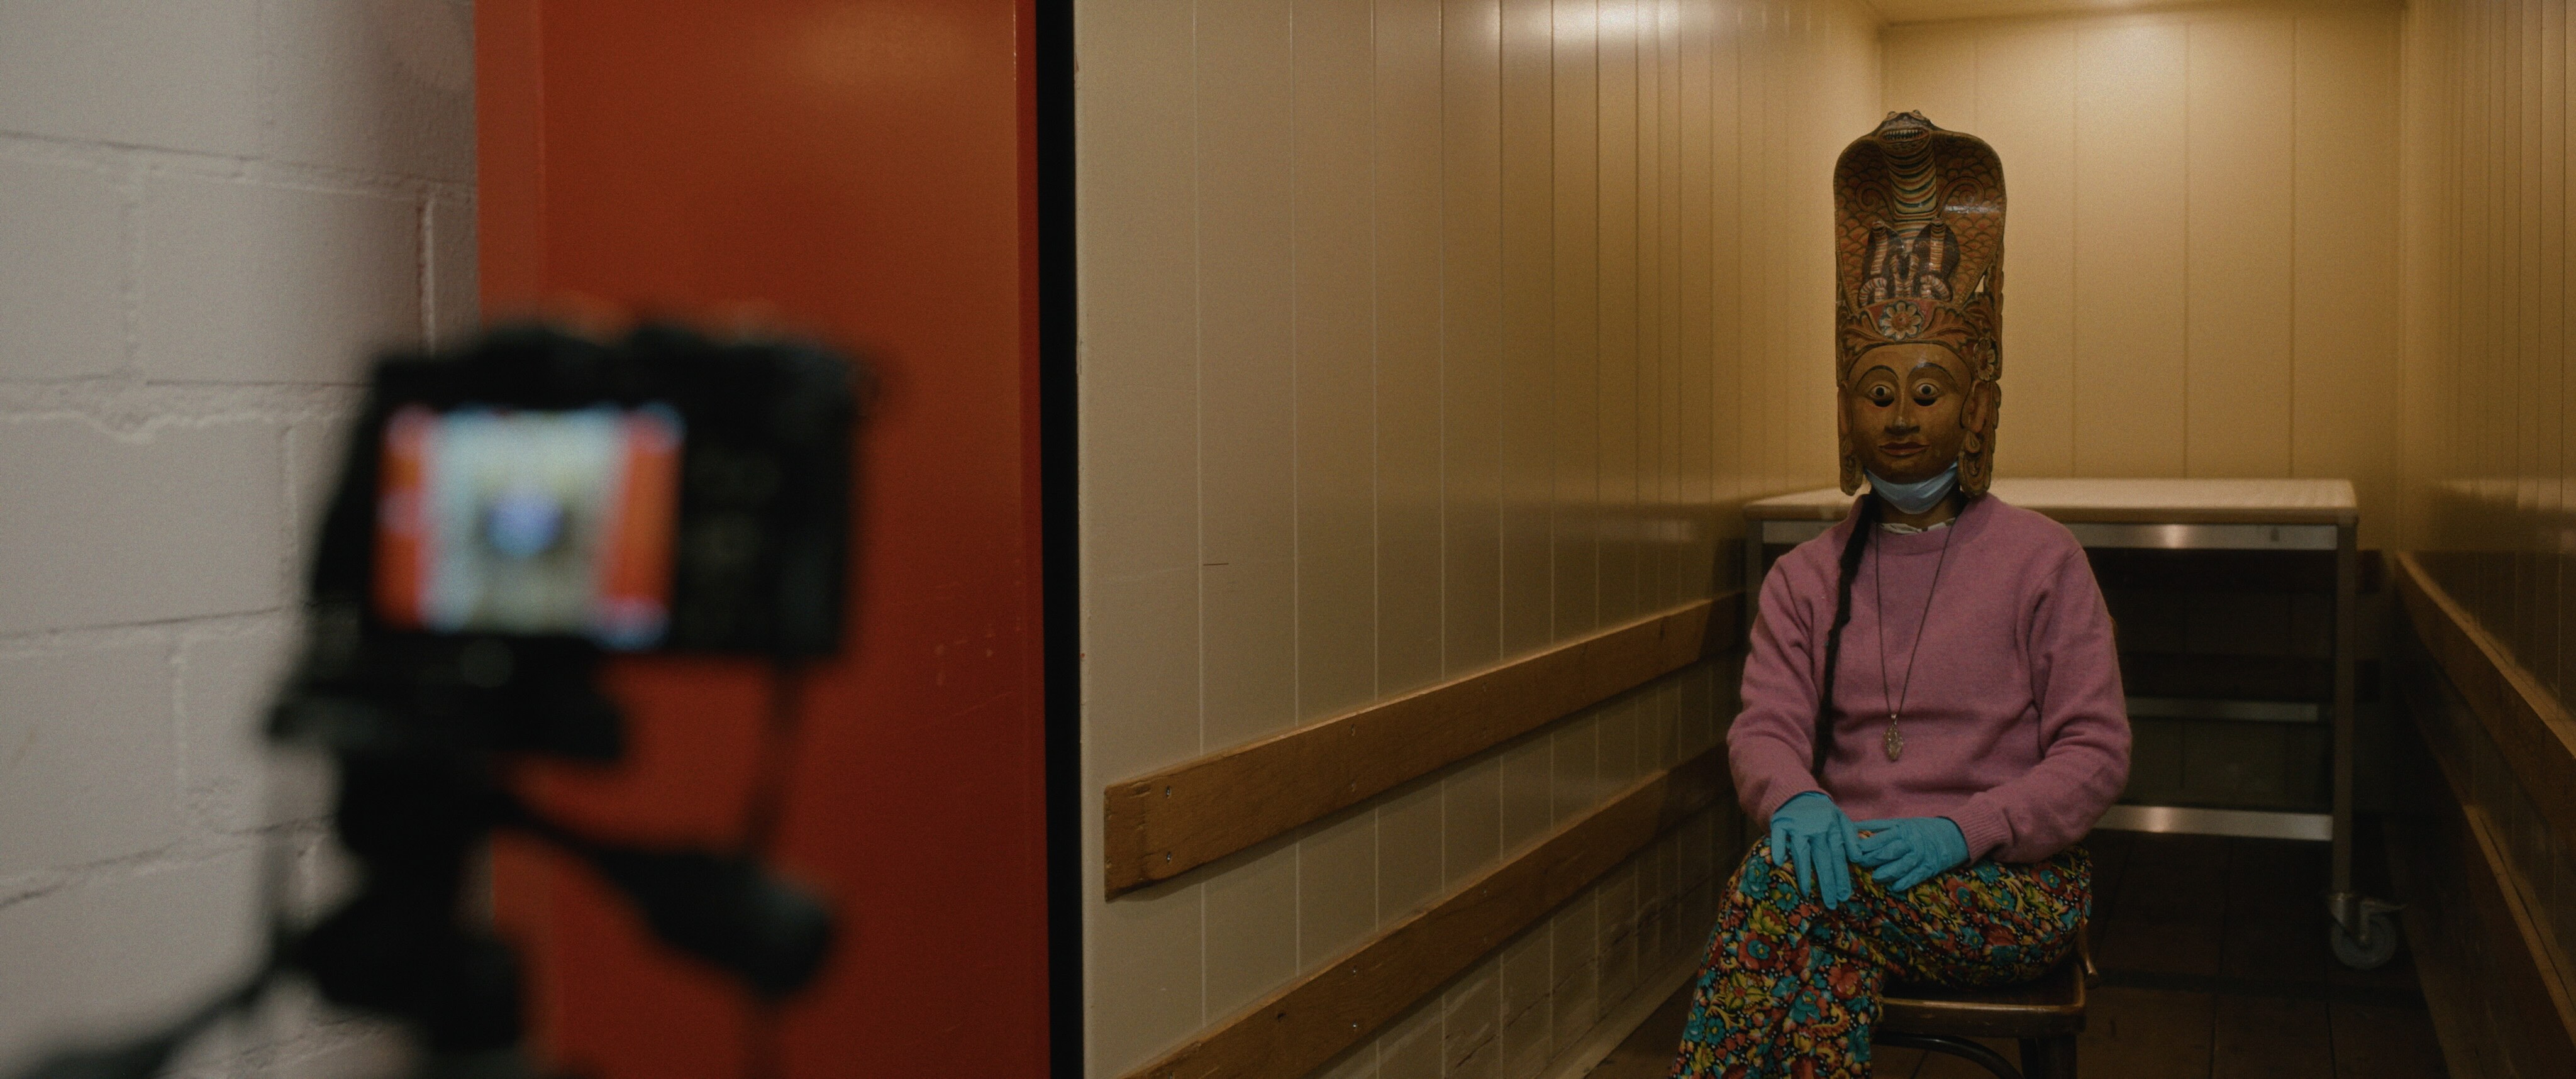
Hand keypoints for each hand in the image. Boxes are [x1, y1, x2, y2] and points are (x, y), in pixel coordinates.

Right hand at [1768, 792, 1862, 907]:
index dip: (1842, 876)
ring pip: (1801, 851)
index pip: (1839, 856)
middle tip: (1831, 903)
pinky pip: (1777, 837)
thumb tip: (1858, 859)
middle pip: (1822, 858)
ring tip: (1807, 892)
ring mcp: (1797, 825)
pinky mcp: (1780, 823)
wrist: (1798, 794)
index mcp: (1833, 827)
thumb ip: (1851, 837)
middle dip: (1827, 882)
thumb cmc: (1821, 813)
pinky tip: (1779, 863)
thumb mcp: (1841, 819)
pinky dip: (1777, 848)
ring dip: (1804, 872)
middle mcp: (1816, 827)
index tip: (1845, 895)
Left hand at [1853, 817, 1970, 891]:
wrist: (1952, 835)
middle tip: (1859, 864)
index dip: (1865, 844)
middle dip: (1872, 858)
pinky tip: (1894, 887)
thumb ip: (1877, 827)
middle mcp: (1910, 842)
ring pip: (1902, 865)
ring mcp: (1920, 855)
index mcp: (1901, 829)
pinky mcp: (1929, 868)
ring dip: (1887, 872)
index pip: (1880, 837)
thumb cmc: (1919, 829)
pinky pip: (1916, 877)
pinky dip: (1905, 882)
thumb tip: (1851, 828)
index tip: (1852, 850)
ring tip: (1875, 877)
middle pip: (1889, 850)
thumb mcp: (1900, 823)